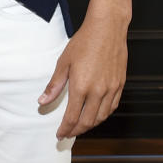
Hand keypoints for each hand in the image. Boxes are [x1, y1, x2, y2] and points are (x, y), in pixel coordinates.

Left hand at [38, 9, 128, 138]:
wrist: (107, 28)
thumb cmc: (85, 41)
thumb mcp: (63, 62)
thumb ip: (54, 85)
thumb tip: (43, 101)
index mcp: (81, 86)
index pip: (72, 117)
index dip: (65, 128)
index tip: (60, 133)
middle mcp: (98, 91)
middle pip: (87, 121)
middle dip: (76, 131)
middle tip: (68, 133)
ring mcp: (111, 88)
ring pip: (101, 116)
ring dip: (90, 125)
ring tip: (80, 126)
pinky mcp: (120, 84)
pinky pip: (112, 106)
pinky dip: (103, 115)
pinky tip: (96, 114)